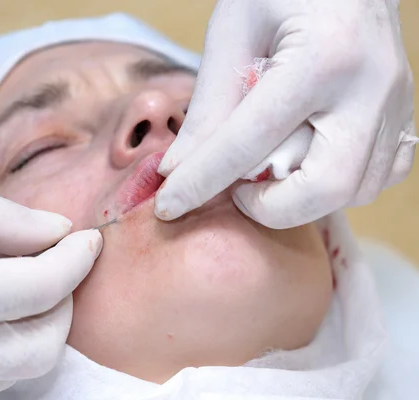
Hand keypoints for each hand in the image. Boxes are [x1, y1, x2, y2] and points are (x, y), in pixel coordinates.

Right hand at [0, 173, 101, 399]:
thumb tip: (60, 233)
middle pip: (46, 344)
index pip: (47, 286)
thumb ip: (6, 220)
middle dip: (65, 299)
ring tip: (21, 281)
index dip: (78, 258)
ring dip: (38, 327)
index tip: (88, 240)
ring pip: (19, 371)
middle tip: (58, 262)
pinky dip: (4, 349)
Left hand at [155, 0, 416, 228]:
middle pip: (324, 188)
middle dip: (269, 206)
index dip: (202, 182)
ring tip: (266, 169)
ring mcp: (394, 106)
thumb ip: (209, 104)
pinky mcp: (401, 116)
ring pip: (352, 192)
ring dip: (298, 198)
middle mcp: (370, 88)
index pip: (250, 142)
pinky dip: (334, 186)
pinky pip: (376, 178)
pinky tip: (305, 163)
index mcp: (322, 57)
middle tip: (237, 190)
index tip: (170, 206)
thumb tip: (177, 167)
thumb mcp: (233, 32)